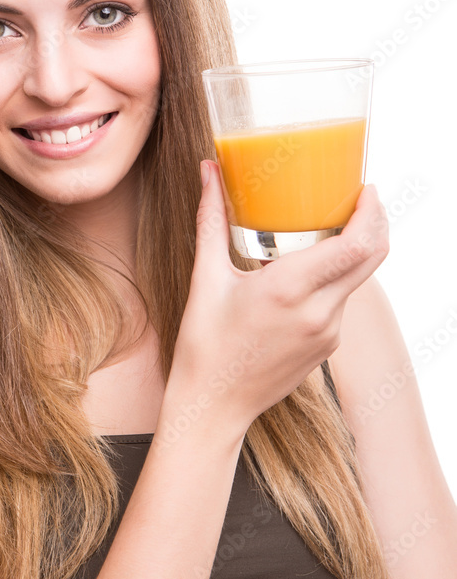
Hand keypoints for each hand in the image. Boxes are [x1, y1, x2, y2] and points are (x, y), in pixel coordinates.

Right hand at [168, 161, 388, 433]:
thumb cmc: (204, 346)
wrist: (213, 407)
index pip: (356, 245)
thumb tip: (208, 171)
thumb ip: (211, 219)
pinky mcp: (327, 346)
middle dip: (375, 223)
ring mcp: (328, 333)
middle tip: (359, 199)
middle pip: (373, 257)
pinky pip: (342, 302)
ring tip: (328, 229)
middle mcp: (318, 312)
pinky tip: (309, 271)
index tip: (365, 189)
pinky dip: (335, 278)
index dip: (372, 213)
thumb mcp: (206, 278)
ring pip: (359, 279)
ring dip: (354, 250)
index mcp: (289, 290)